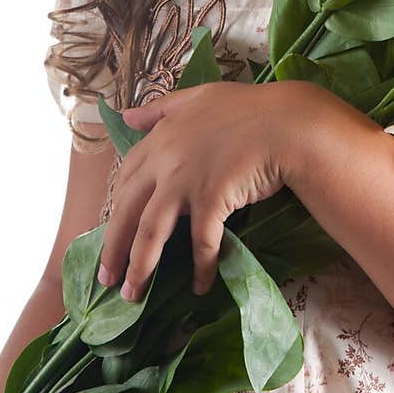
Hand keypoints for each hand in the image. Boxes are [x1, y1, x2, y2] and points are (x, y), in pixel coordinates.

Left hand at [97, 79, 306, 300]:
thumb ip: (160, 108)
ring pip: (149, 232)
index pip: (124, 179)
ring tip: (132, 296)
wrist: (287, 123)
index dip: (114, 210)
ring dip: (139, 268)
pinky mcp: (212, 200)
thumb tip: (125, 117)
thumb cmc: (248, 108)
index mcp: (160, 138)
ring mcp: (186, 182)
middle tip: (106, 280)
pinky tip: (200, 286)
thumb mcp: (198, 97)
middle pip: (127, 211)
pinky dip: (201, 267)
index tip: (109, 234)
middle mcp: (165, 161)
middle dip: (113, 250)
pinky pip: (200, 242)